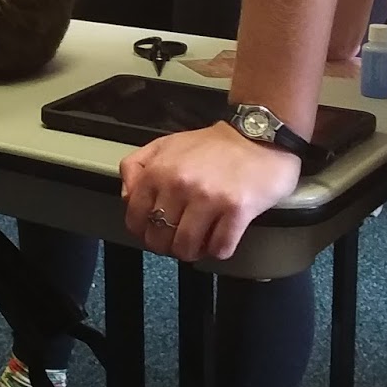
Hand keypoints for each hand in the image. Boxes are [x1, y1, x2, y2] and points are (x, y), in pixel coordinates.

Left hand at [120, 121, 301, 262]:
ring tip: (200, 242)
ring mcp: (209, 199)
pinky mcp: (237, 210)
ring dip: (192, 251)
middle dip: (167, 245)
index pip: (135, 218)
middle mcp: (180, 185)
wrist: (259, 135)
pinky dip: (219, 250)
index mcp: (159, 171)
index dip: (143, 232)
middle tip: (178, 240)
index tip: (153, 233)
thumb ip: (137, 166)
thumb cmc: (214, 145)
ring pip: (186, 247)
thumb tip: (128, 196)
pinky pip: (220, 247)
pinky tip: (221, 238)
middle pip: (160, 238)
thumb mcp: (165, 145)